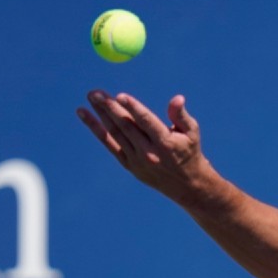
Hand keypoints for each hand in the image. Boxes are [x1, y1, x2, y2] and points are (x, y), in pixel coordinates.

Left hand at [77, 90, 208, 202]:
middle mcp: (149, 153)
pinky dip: (96, 129)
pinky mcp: (128, 164)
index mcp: (165, 143)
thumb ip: (181, 115)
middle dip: (110, 108)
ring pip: (115, 134)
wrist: (186, 184)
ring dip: (101, 115)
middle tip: (96, 93)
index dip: (133, 108)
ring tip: (91, 97)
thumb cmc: (189, 151)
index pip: (146, 122)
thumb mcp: (192, 132)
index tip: (120, 96)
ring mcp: (136, 160)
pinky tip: (85, 115)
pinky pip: (109, 144)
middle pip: (126, 127)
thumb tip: (177, 98)